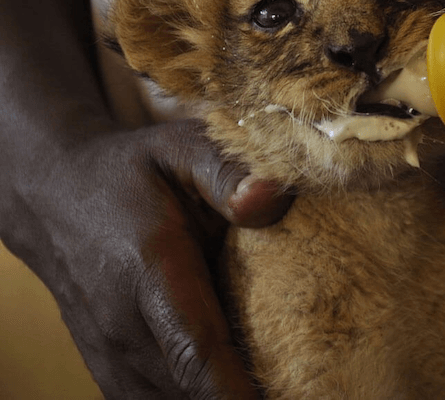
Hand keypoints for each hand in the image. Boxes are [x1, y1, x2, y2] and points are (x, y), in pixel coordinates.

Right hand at [1, 120, 290, 398]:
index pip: (196, 350)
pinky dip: (198, 397)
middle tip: (309, 385)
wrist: (56, 196)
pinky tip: (236, 382)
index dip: (236, 391)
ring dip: (222, 397)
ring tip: (282, 383)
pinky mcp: (113, 372)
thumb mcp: (178, 148)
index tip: (284, 398)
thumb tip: (273, 198)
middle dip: (249, 395)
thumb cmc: (131, 171)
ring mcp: (112, 357)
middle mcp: (124, 327)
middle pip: (192, 391)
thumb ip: (225, 172)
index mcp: (149, 270)